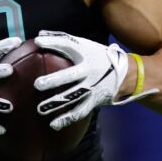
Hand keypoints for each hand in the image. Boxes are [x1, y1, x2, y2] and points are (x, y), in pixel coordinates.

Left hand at [33, 31, 157, 130]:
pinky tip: (53, 124)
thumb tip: (38, 36)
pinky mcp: (93, 101)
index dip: (53, 42)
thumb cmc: (96, 57)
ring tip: (40, 109)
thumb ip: (61, 40)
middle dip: (54, 80)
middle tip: (37, 84)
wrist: (124, 75)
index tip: (37, 42)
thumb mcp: (84, 45)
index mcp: (85, 55)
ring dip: (56, 104)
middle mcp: (89, 72)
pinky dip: (67, 119)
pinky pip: (79, 111)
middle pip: (70, 76)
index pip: (68, 45)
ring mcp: (91, 88)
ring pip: (73, 97)